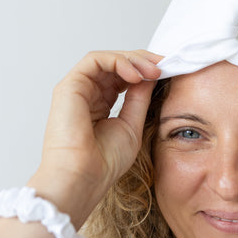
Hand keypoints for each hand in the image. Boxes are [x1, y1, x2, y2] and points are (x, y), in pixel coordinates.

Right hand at [29, 50, 161, 226]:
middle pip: (115, 64)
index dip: (145, 70)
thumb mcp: (132, 124)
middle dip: (142, 60)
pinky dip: (118, 62)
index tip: (168, 70)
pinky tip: (136, 75)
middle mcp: (87, 94)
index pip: (123, 76)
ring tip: (153, 71)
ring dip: (133, 60)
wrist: (83, 178)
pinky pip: (95, 61)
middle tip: (164, 65)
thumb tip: (152, 75)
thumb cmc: (103, 162)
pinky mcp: (70, 86)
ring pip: (106, 59)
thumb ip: (140, 98)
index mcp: (100, 104)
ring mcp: (77, 89)